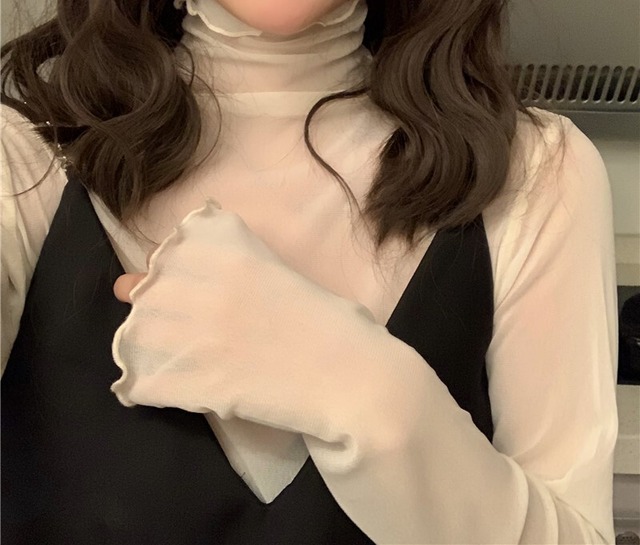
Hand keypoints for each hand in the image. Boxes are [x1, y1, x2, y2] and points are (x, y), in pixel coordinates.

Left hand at [109, 202, 388, 431]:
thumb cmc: (333, 324)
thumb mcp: (282, 275)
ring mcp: (190, 335)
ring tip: (171, 355)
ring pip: (134, 336)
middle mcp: (200, 287)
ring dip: (146, 345)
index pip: (168, 251)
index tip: (181, 285)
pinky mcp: (190, 383)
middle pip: (141, 291)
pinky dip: (149, 387)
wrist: (352, 377)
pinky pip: (143, 383)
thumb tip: (203, 280)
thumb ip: (238, 267)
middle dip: (153, 308)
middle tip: (180, 326)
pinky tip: (169, 387)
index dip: (171, 272)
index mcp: (227, 254)